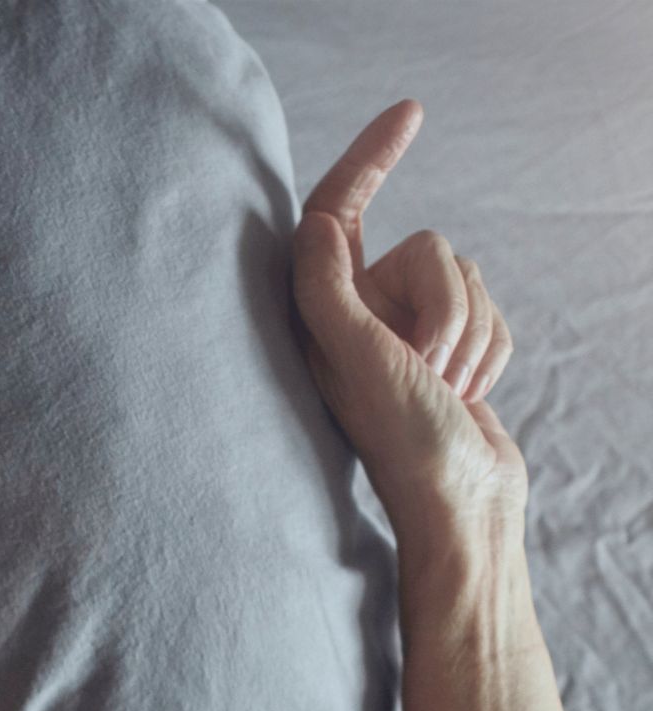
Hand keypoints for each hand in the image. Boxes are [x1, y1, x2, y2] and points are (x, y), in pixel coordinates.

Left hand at [291, 98, 526, 553]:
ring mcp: (406, 330)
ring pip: (466, 275)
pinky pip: (492, 310)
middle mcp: (356, 315)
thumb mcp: (354, 355)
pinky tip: (468, 394)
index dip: (372, 156)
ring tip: (444, 388)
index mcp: (318, 312)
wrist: (462, 503)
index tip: (412, 111)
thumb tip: (314, 220)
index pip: (339, 211)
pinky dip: (492, 351)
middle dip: (444, 305)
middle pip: (428, 247)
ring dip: (470, 332)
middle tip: (425, 367)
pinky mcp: (450, 347)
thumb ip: (326, 286)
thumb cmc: (403, 439)